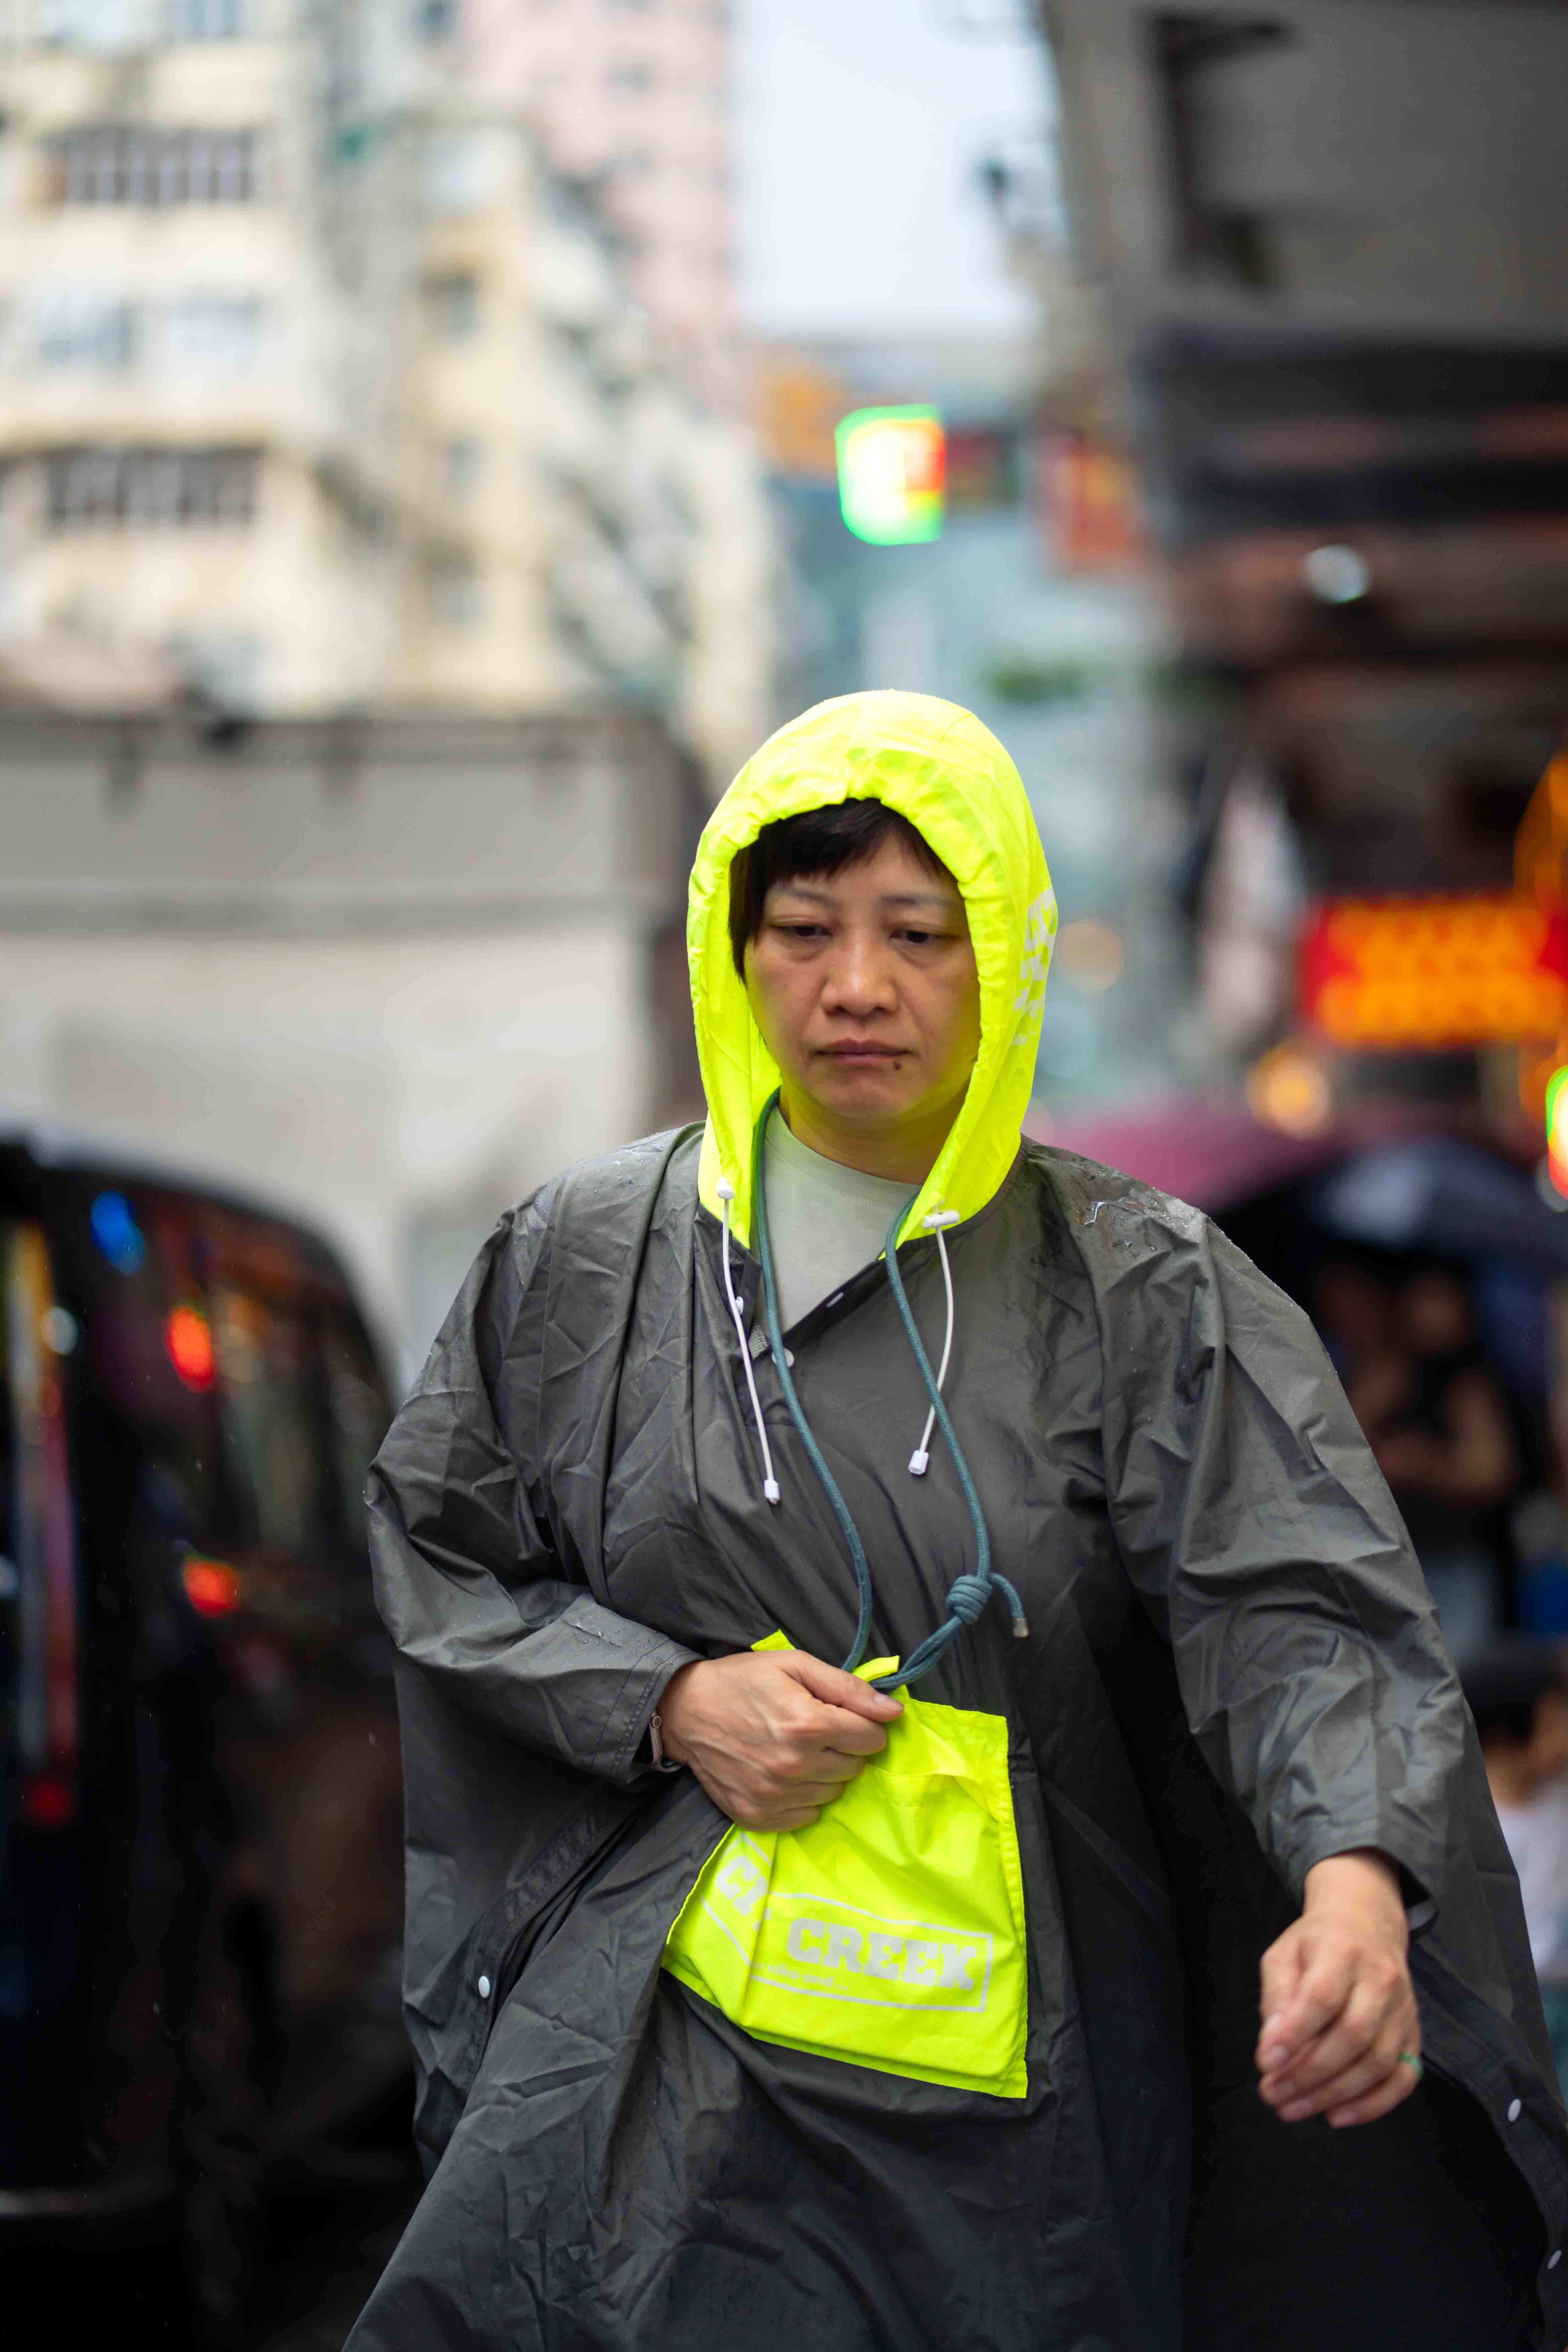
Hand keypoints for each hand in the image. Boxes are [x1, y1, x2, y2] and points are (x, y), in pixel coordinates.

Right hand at [656, 1650, 901, 1831]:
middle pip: (854, 1768)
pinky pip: (807, 1817)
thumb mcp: (796, 1666)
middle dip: (844, 1748)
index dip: (863, 1725)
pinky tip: (784, 1774)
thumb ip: (848, 1688)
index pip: (871, 1740)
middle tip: (816, 1731)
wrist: (686, 1711)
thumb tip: (894, 1712)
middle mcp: (794, 1766)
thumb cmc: (744, 1681)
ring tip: (797, 1751)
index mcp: (807, 1725)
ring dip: (824, 1774)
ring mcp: (775, 1796)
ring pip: (833, 1794)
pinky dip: (803, 1798)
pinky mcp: (758, 1816)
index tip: (844, 1718)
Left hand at [1256, 1849, 1420, 2128]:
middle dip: (1309, 2074)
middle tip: (1273, 2094)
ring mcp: (1403, 2010)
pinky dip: (1373, 2104)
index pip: (1322, 1997)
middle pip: (1352, 2035)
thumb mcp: (1283, 1954)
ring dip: (1333, 2095)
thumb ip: (1276, 1995)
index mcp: (1343, 1952)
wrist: (1366, 1925)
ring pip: (1377, 2062)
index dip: (1294, 2034)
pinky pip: (1403, 2078)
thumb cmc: (1316, 1944)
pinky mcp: (1414, 2033)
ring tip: (1293, 2109)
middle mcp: (1381, 1980)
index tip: (1265, 2063)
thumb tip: (1271, 2046)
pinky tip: (1337, 2115)